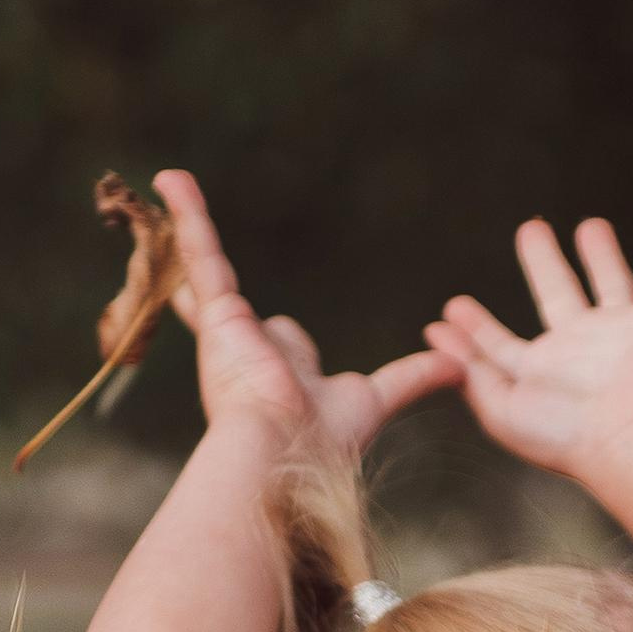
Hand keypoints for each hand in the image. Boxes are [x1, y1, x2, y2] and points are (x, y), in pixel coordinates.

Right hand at [156, 169, 459, 451]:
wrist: (284, 454)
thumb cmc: (326, 441)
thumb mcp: (380, 399)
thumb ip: (414, 378)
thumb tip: (460, 367)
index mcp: (284, 378)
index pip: (283, 343)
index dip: (281, 339)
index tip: (277, 339)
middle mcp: (249, 354)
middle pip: (235, 307)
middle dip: (214, 288)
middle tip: (200, 263)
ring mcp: (228, 332)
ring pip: (207, 267)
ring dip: (189, 227)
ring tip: (172, 182)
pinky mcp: (218, 314)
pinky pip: (202, 253)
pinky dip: (188, 215)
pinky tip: (172, 177)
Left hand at [429, 215, 632, 482]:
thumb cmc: (569, 435)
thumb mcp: (502, 409)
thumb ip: (471, 369)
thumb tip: (436, 332)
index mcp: (544, 371)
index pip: (502, 344)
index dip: (475, 329)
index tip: (452, 309)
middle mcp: (583, 349)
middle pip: (559, 296)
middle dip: (542, 263)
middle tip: (531, 229)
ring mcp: (625, 335)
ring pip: (614, 282)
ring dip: (605, 254)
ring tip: (591, 225)